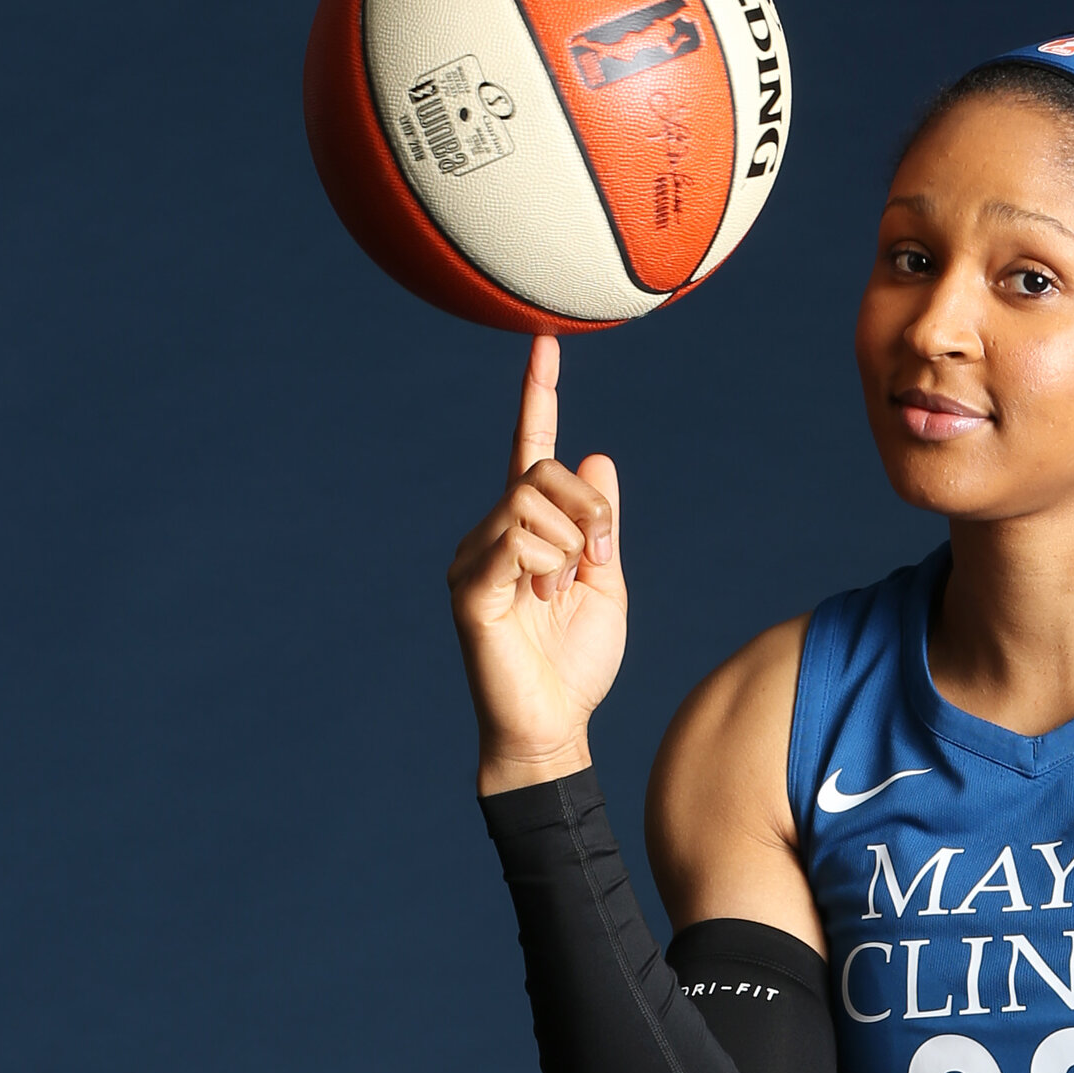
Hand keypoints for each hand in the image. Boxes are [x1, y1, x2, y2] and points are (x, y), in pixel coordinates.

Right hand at [448, 337, 628, 790]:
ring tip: (560, 593)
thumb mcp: (605, 584)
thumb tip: (596, 457)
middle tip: (595, 562)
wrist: (552, 728)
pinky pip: (517, 540)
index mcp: (526, 529)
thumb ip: (601, 524)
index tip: (544, 344)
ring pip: (531, 502)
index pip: (531, 451)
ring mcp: (474, 558)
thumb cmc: (575, 664)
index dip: (538, 398)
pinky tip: (540, 599)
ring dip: (570, 545)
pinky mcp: (468, 587)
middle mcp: (491, 533)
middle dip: (588, 510)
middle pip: (543, 472)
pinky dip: (547, 566)